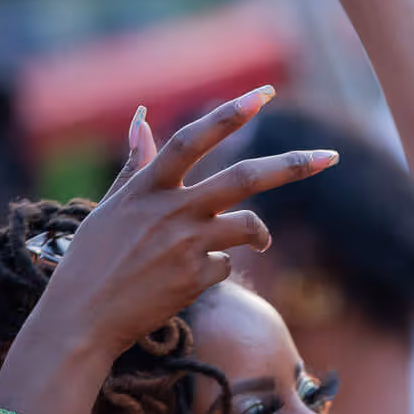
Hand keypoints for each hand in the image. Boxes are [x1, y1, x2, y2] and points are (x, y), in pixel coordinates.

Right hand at [36, 88, 334, 359]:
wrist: (82, 319)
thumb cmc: (92, 260)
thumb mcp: (110, 206)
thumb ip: (138, 165)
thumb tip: (143, 118)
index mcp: (147, 187)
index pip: (192, 140)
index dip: (228, 115)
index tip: (262, 94)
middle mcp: (171, 210)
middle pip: (244, 178)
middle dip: (292, 165)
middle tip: (331, 157)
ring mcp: (187, 244)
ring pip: (250, 225)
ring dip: (260, 233)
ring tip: (258, 241)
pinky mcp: (197, 278)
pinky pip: (228, 264)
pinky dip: (219, 267)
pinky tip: (192, 278)